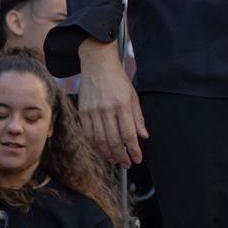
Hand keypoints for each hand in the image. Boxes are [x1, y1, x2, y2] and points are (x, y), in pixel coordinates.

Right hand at [78, 41, 146, 166]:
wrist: (97, 64)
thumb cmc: (118, 80)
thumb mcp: (133, 96)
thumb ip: (138, 117)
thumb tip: (144, 136)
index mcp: (122, 105)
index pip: (128, 134)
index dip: (134, 150)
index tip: (138, 159)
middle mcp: (106, 110)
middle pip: (113, 141)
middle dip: (121, 156)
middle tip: (127, 163)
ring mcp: (93, 111)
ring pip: (100, 141)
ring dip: (108, 154)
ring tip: (115, 160)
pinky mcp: (83, 112)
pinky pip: (88, 135)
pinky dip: (95, 146)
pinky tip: (102, 150)